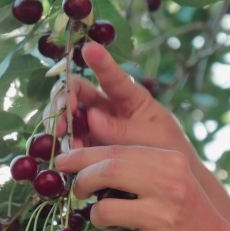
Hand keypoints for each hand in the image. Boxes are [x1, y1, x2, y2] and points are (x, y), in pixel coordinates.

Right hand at [48, 42, 196, 161]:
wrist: (170, 182)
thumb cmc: (168, 150)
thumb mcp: (153, 138)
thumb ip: (124, 130)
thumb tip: (91, 118)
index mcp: (130, 97)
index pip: (113, 76)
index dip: (100, 62)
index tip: (88, 48)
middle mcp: (107, 107)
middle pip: (78, 90)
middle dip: (65, 96)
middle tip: (65, 110)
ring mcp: (94, 126)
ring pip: (68, 114)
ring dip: (59, 121)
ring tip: (64, 135)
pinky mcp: (87, 145)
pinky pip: (69, 141)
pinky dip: (63, 146)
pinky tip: (69, 154)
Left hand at [55, 146, 229, 230]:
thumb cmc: (183, 210)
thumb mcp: (169, 178)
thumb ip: (135, 166)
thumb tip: (81, 159)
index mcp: (171, 161)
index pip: (117, 151)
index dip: (82, 155)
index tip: (61, 160)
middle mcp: (171, 185)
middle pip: (108, 171)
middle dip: (82, 180)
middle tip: (76, 190)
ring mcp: (165, 217)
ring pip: (104, 211)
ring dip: (98, 217)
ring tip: (114, 220)